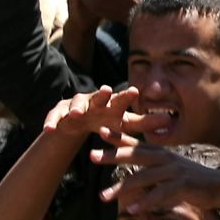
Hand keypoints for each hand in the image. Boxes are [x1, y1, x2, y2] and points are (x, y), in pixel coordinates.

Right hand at [41, 86, 166, 139]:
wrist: (80, 123)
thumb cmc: (107, 121)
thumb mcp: (124, 123)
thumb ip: (144, 122)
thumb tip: (170, 120)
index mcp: (112, 104)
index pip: (122, 99)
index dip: (127, 96)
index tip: (136, 92)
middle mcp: (96, 101)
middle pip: (100, 96)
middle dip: (102, 94)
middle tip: (106, 90)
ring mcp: (77, 105)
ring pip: (76, 103)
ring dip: (76, 108)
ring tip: (77, 114)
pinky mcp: (60, 113)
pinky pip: (55, 116)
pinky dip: (52, 121)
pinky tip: (49, 129)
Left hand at [93, 141, 219, 212]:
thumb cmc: (194, 180)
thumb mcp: (173, 170)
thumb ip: (154, 171)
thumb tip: (134, 177)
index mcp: (163, 154)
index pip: (138, 143)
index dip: (120, 137)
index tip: (101, 131)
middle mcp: (167, 159)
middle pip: (135, 154)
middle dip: (113, 155)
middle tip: (92, 156)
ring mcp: (175, 171)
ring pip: (143, 177)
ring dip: (121, 187)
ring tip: (103, 197)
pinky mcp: (182, 185)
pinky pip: (159, 194)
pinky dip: (145, 202)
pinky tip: (132, 210)